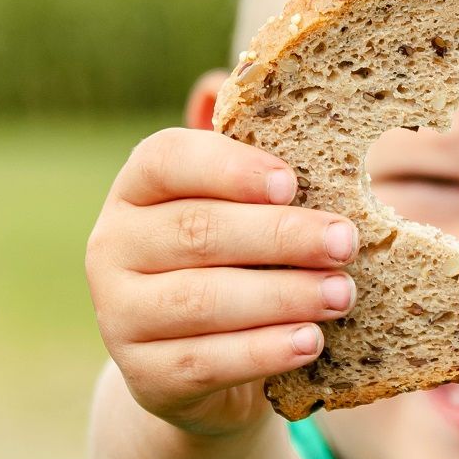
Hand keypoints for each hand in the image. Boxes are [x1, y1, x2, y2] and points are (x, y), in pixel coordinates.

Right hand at [85, 127, 358, 435]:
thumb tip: (229, 83)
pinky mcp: (142, 375)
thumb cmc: (236, 265)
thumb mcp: (242, 212)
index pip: (167, 159)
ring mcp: (118, 313)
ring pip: (203, 299)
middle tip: (346, 241)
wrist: (200, 367)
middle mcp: (113, 245)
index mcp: (136, 188)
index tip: (291, 180)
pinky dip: (264, 350)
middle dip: (280, 236)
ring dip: (282, 295)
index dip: (229, 166)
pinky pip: (205, 360)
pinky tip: (311, 342)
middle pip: (198, 231)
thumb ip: (254, 166)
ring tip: (341, 294)